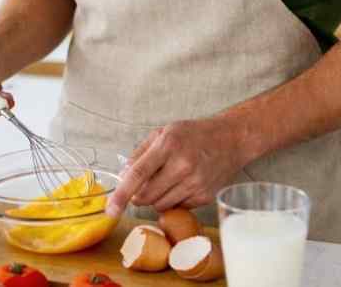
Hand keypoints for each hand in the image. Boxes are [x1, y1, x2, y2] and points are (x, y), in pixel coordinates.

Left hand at [106, 116, 247, 216]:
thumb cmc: (193, 133)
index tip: (110, 209)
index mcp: (168, 145)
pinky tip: (180, 183)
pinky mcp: (204, 196)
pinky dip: (172, 199)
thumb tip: (123, 176)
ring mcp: (195, 183)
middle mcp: (182, 166)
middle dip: (137, 195)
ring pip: (160, 205)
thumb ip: (140, 153)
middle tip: (142, 183)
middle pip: (147, 195)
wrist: (230, 139)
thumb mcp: (163, 132)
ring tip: (165, 179)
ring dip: (155, 198)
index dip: (121, 193)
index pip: (138, 174)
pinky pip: (177, 207)